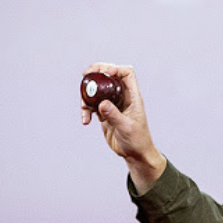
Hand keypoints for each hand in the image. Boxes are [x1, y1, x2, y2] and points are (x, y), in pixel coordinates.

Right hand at [81, 62, 165, 191]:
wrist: (134, 154)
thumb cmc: (138, 140)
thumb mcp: (126, 128)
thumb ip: (114, 115)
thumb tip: (102, 104)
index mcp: (132, 97)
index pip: (127, 73)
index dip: (114, 68)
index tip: (102, 73)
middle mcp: (122, 97)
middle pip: (109, 76)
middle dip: (96, 73)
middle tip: (84, 75)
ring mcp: (113, 104)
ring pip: (97, 90)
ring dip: (87, 96)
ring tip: (84, 109)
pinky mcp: (105, 113)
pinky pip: (92, 105)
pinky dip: (86, 110)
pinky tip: (85, 121)